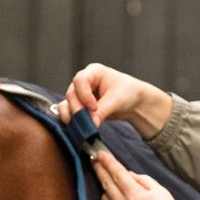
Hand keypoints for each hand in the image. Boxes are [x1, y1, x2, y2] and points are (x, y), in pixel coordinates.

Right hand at [58, 63, 172, 138]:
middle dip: (78, 109)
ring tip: (82, 126)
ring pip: (67, 104)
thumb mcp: (116, 101)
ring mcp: (79, 94)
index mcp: (94, 72)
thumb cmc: (127, 93)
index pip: (80, 80)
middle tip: (87, 121)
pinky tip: (78, 127)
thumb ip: (102, 112)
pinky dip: (71, 120)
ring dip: (72, 116)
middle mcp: (83, 82)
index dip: (84, 95)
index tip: (94, 108)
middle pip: (71, 94)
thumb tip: (91, 124)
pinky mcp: (79, 106)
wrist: (132, 102)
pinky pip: (68, 112)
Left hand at [92, 149, 189, 199]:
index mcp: (136, 195)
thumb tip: (127, 174)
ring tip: (107, 180)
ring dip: (105, 187)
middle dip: (100, 170)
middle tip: (94, 160)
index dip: (108, 162)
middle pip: (106, 184)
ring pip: (105, 198)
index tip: (100, 153)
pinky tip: (114, 198)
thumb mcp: (160, 191)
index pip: (117, 174)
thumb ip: (142, 179)